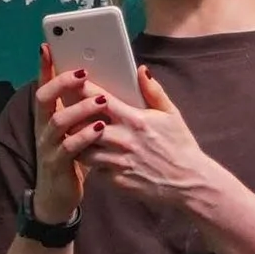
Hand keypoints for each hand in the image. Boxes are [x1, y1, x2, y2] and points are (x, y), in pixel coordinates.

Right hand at [30, 47, 84, 217]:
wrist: (58, 196)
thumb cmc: (74, 158)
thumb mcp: (77, 129)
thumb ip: (86, 108)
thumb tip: (102, 83)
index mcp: (50, 116)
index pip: (45, 85)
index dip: (44, 67)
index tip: (48, 46)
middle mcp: (43, 127)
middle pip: (44, 98)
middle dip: (62, 82)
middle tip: (83, 72)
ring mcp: (47, 146)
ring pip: (57, 122)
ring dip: (79, 108)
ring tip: (100, 100)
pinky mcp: (56, 165)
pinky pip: (68, 148)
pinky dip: (84, 136)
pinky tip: (100, 129)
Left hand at [54, 68, 217, 208]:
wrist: (188, 183)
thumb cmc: (180, 146)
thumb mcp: (171, 114)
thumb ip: (153, 91)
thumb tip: (141, 70)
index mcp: (136, 120)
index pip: (101, 101)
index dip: (83, 90)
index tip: (72, 83)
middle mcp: (124, 140)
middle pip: (83, 125)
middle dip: (73, 118)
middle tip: (66, 111)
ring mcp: (118, 162)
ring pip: (82, 149)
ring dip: (77, 141)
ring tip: (74, 134)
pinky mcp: (116, 180)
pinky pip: (94, 168)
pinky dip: (90, 161)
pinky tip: (90, 155)